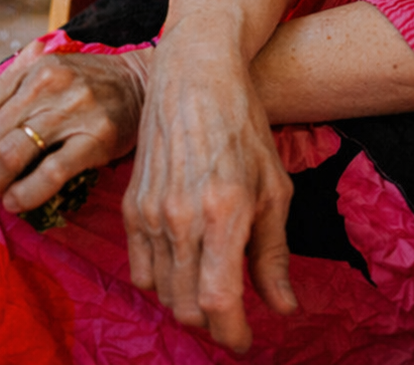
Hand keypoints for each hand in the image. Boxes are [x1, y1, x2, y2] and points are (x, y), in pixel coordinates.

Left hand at [0, 40, 150, 213]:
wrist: (144, 84)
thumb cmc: (91, 84)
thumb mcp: (52, 73)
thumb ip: (14, 94)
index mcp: (35, 69)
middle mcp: (50, 85)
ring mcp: (73, 111)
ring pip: (12, 155)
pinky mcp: (95, 139)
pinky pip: (48, 175)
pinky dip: (25, 195)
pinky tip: (18, 202)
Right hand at [122, 25, 296, 353]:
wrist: (196, 75)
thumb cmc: (244, 125)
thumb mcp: (275, 187)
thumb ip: (274, 254)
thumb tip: (283, 309)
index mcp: (224, 211)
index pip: (219, 303)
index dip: (233, 335)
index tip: (245, 342)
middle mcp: (181, 217)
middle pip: (187, 307)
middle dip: (212, 324)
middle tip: (233, 318)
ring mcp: (149, 212)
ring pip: (161, 293)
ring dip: (186, 304)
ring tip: (211, 291)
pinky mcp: (130, 205)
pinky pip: (139, 269)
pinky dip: (161, 282)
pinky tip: (184, 267)